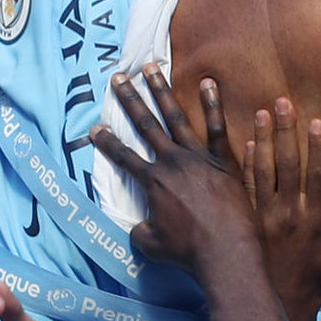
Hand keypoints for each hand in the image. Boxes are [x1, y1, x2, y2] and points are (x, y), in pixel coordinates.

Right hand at [89, 73, 255, 270]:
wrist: (226, 251)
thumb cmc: (188, 252)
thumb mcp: (152, 246)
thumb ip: (141, 232)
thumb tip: (139, 227)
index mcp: (153, 182)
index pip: (123, 157)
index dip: (106, 142)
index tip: (94, 127)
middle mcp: (172, 162)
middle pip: (145, 125)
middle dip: (130, 100)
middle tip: (118, 77)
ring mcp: (199, 157)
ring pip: (176, 116)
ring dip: (162, 91)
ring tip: (152, 68)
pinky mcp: (224, 160)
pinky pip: (217, 126)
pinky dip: (212, 104)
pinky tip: (208, 82)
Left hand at [240, 98, 320, 311]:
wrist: (280, 304)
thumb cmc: (319, 283)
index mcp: (315, 219)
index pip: (317, 175)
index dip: (318, 147)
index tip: (316, 121)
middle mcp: (289, 214)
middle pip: (287, 164)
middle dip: (286, 131)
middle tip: (282, 102)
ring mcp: (265, 217)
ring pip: (263, 170)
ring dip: (262, 140)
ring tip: (263, 113)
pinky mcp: (248, 222)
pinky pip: (245, 187)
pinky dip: (245, 164)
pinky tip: (245, 143)